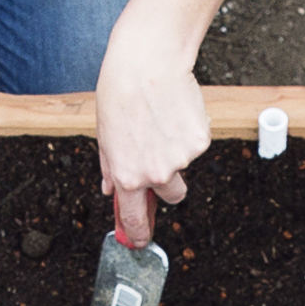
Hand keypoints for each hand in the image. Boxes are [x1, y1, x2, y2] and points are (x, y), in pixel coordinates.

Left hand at [92, 19, 211, 253]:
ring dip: (176, 149)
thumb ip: (110, 168)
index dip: (139, 234)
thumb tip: (111, 191)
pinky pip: (196, 144)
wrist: (147, 64)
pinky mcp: (200, 141)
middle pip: (173, 196)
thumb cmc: (119, 95)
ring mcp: (181, 159)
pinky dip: (188, 131)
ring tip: (160, 118)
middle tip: (158, 152)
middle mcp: (156, 174)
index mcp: (128, 177)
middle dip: (167, 183)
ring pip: (184, 164)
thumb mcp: (104, 136)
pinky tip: (174, 110)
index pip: (135, 219)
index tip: (141, 242)